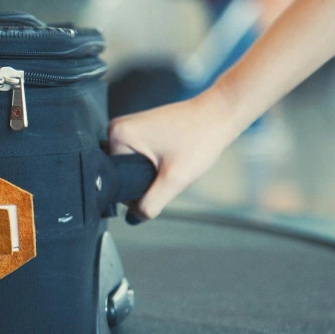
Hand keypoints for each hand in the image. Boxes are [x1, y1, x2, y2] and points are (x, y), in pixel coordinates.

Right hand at [108, 89, 241, 220]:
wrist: (218, 115)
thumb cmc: (199, 139)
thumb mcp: (173, 179)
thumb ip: (149, 204)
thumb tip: (133, 218)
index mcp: (117, 136)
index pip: (116, 180)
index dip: (136, 191)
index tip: (160, 181)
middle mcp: (116, 129)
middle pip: (122, 174)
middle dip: (144, 181)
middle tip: (168, 170)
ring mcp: (127, 127)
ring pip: (130, 167)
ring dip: (149, 172)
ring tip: (171, 160)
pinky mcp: (138, 129)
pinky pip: (137, 157)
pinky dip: (152, 163)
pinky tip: (169, 156)